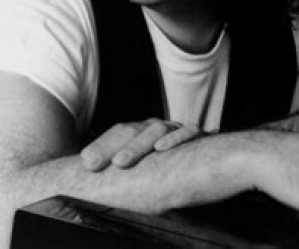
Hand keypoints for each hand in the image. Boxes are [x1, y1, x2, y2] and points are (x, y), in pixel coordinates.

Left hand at [81, 118, 202, 170]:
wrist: (212, 154)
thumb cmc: (168, 164)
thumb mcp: (145, 166)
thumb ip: (124, 168)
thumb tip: (92, 171)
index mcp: (142, 130)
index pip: (118, 132)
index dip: (101, 146)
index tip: (85, 162)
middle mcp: (156, 126)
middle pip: (132, 130)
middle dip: (112, 147)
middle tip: (93, 165)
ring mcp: (176, 128)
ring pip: (155, 130)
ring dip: (136, 146)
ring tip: (120, 162)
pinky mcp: (198, 135)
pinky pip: (188, 131)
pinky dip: (175, 138)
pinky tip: (161, 149)